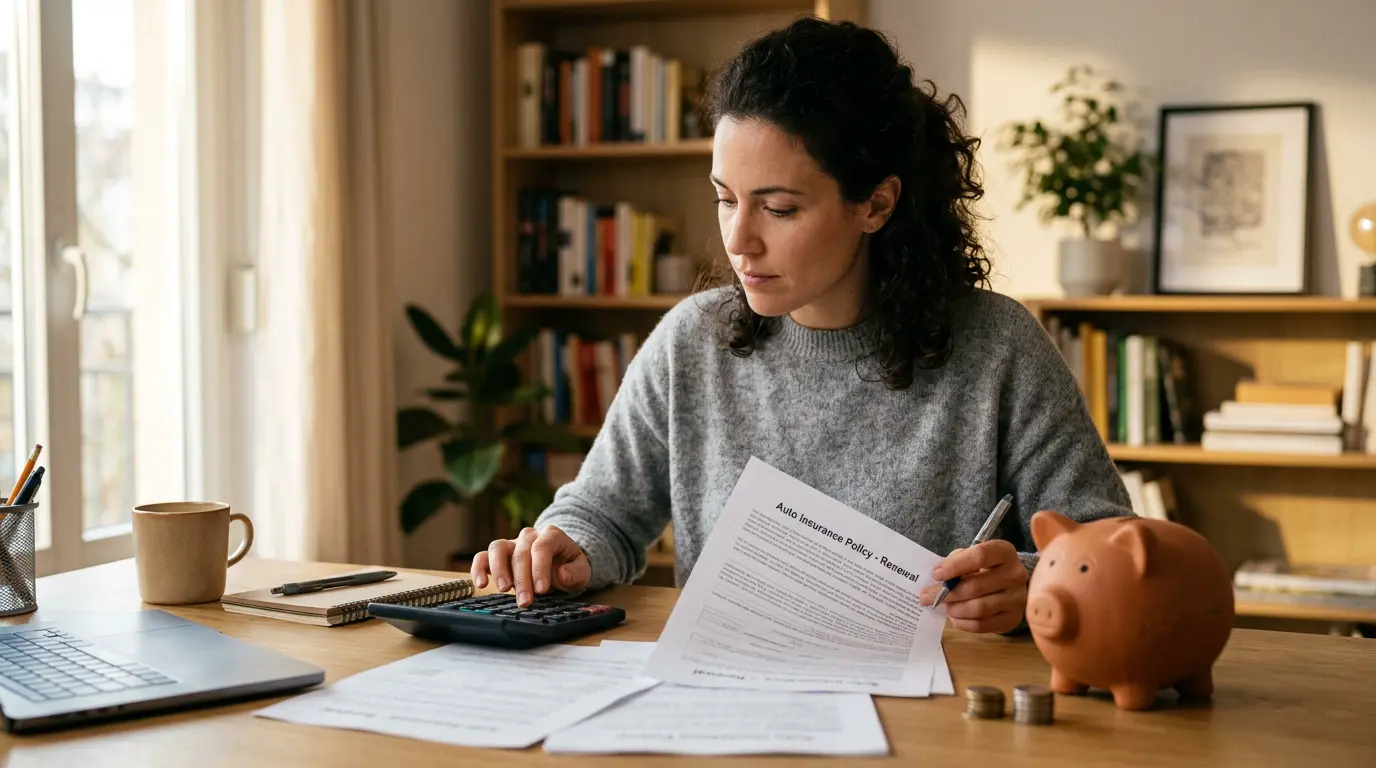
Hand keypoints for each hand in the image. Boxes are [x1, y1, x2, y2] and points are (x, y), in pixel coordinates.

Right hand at [471, 525, 591, 607]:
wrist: (559, 564)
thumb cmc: (569, 567)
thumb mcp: (581, 571)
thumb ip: (574, 573)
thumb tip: (561, 575)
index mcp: (551, 535)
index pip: (542, 547)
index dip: (540, 568)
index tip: (541, 589)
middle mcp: (529, 536)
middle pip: (521, 553)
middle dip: (523, 579)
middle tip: (525, 601)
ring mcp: (511, 544)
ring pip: (498, 548)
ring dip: (499, 570)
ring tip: (504, 590)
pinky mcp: (497, 555)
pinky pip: (482, 557)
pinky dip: (478, 569)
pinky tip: (481, 584)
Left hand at [918, 539, 1027, 633]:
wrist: (1007, 587)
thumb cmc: (983, 568)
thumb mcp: (970, 556)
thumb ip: (955, 562)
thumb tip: (937, 580)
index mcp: (1004, 552)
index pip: (980, 555)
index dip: (955, 565)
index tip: (936, 574)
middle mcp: (1016, 574)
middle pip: (976, 586)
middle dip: (947, 593)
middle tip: (927, 597)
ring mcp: (1017, 598)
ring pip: (979, 608)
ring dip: (955, 609)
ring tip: (944, 606)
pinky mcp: (1012, 619)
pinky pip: (983, 625)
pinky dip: (963, 623)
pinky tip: (955, 617)